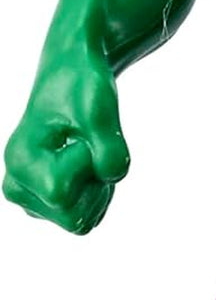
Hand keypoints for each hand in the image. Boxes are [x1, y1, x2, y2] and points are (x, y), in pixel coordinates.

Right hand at [4, 50, 129, 233]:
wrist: (73, 78)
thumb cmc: (80, 88)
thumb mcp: (99, 109)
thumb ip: (108, 144)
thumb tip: (113, 174)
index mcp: (18, 162)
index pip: (59, 193)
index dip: (83, 164)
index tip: (78, 135)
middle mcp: (17, 187)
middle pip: (74, 219)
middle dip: (94, 185)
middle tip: (87, 147)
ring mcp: (33, 200)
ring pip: (83, 221)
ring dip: (98, 189)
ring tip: (86, 152)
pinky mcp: (51, 206)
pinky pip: (89, 217)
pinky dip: (98, 194)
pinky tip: (88, 164)